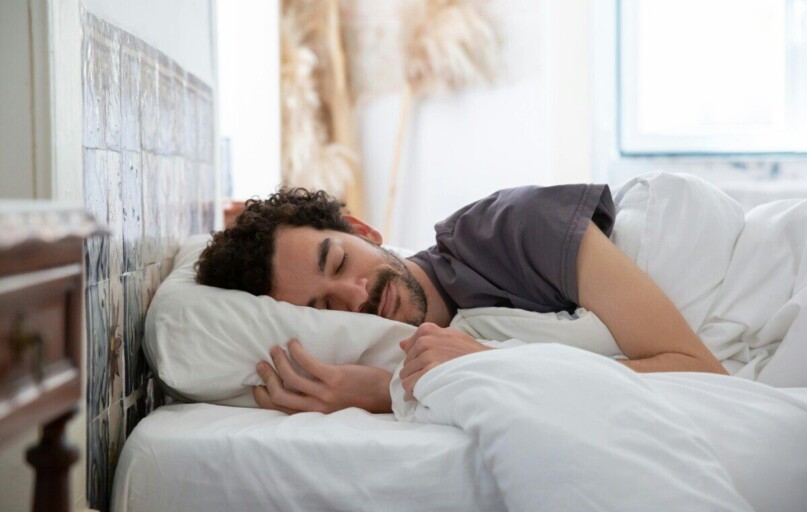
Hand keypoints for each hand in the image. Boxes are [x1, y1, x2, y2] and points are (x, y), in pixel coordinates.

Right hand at [252, 339, 392, 413]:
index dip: (263, 397)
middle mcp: (317, 407)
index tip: (257, 384)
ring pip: (290, 377)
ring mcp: (325, 393)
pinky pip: (308, 363)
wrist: (385, 396)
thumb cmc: (361, 398)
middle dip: (266, 378)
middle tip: (261, 363)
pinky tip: (294, 343)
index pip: (279, 409)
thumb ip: (315, 400)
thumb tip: (298, 386)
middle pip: (279, 395)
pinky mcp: (335, 379)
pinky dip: (296, 352)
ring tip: (275, 348)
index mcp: (314, 414)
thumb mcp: (333, 406)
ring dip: (279, 360)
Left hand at [399, 323, 491, 398]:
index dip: (418, 361)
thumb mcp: (451, 337)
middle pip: (406, 364)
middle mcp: (424, 341)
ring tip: (434, 386)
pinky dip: (416, 393)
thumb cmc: (471, 354)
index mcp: (427, 330)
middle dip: (417, 373)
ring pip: (406, 376)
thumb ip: (427, 338)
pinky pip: (409, 386)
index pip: (408, 349)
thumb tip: (402, 344)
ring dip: (417, 384)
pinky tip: (428, 393)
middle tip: (435, 379)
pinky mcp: (428, 373)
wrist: (488, 367)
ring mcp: (427, 356)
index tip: (432, 366)